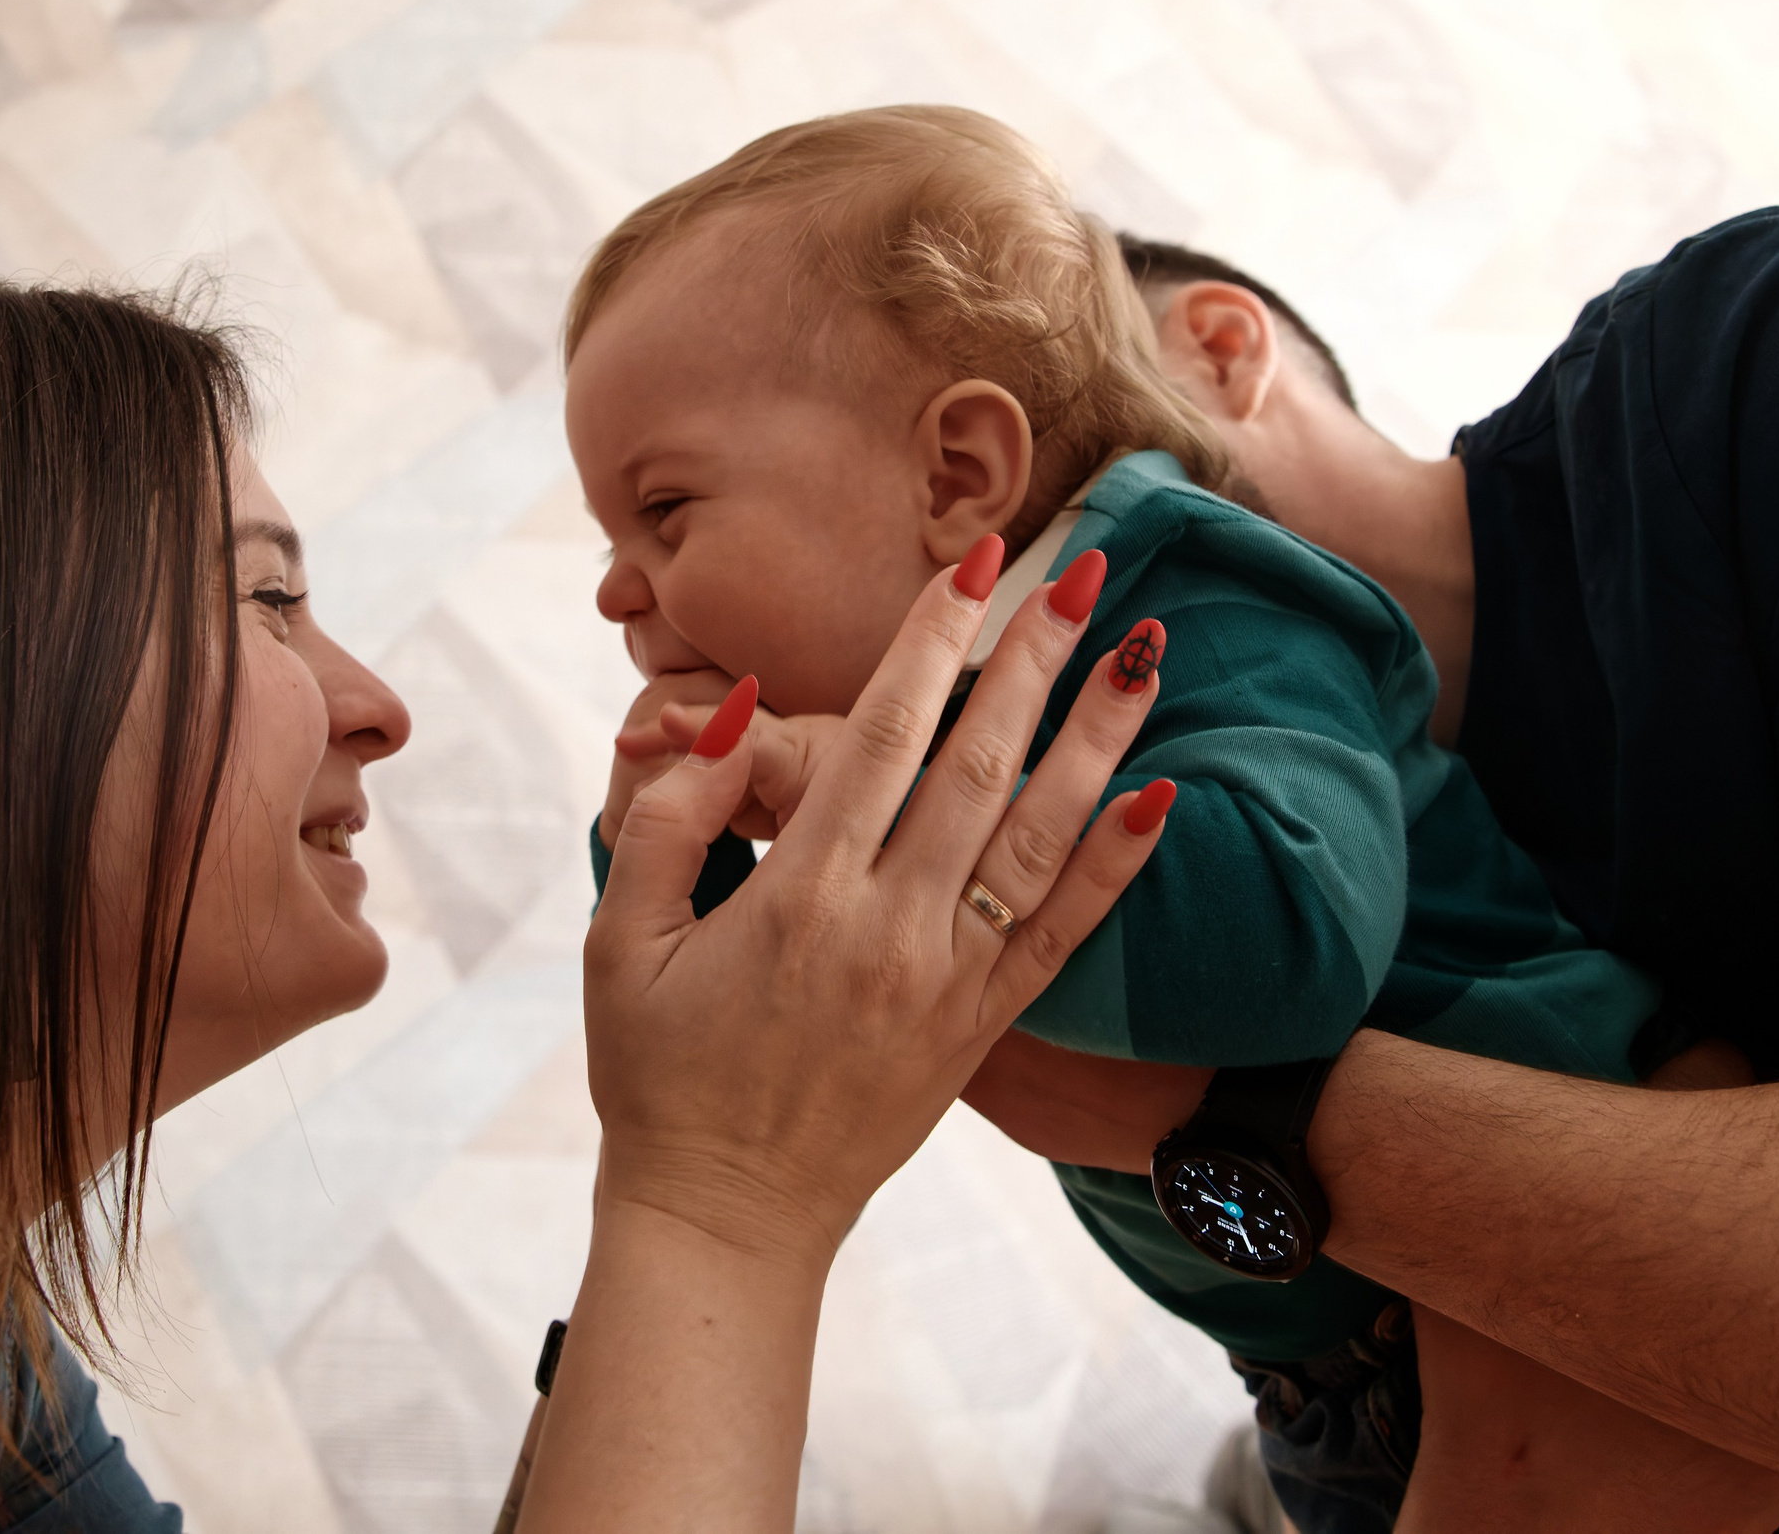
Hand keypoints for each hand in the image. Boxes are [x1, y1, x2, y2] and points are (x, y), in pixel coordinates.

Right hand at [583, 547, 1168, 1263]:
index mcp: (800, 898)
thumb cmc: (659, 1075)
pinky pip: (1063, 934)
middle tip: (1088, 567)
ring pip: (1041, 837)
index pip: (879, 736)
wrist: (727, 1215)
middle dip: (1036, 658)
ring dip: (1097, 738)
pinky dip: (1116, 863)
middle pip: (980, 765)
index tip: (971, 563)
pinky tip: (1158, 795)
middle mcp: (889, 931)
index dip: (929, 640)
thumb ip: (669, 822)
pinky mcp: (978, 1027)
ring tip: (1144, 654)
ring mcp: (946, 982)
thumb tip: (731, 717)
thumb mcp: (621, 941)